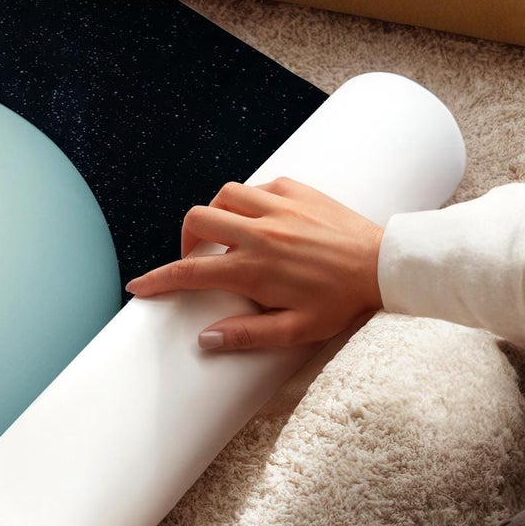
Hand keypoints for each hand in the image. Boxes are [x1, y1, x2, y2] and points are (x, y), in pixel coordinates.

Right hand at [125, 177, 382, 351]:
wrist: (385, 265)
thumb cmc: (342, 301)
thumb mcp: (297, 330)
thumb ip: (247, 335)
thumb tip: (205, 339)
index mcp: (254, 269)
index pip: (190, 272)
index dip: (157, 280)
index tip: (139, 286)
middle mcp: (259, 233)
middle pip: (197, 220)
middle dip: (185, 239)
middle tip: (196, 258)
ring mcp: (278, 207)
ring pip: (224, 195)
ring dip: (216, 214)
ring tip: (227, 235)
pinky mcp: (297, 190)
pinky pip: (259, 186)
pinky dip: (250, 200)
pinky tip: (262, 219)